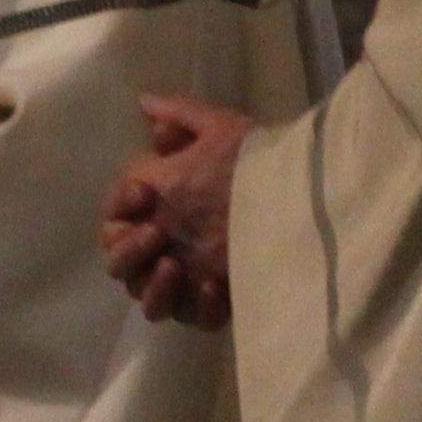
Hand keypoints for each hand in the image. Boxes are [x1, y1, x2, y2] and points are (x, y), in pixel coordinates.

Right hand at [102, 92, 252, 328]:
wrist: (306, 196)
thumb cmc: (258, 160)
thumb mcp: (221, 130)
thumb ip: (180, 116)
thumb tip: (144, 102)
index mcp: (163, 207)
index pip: (115, 217)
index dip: (120, 206)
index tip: (145, 192)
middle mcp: (169, 245)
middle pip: (120, 265)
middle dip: (128, 251)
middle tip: (156, 235)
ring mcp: (192, 277)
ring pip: (148, 303)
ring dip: (154, 288)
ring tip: (176, 266)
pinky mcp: (219, 302)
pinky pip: (195, 319)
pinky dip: (198, 307)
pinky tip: (216, 285)